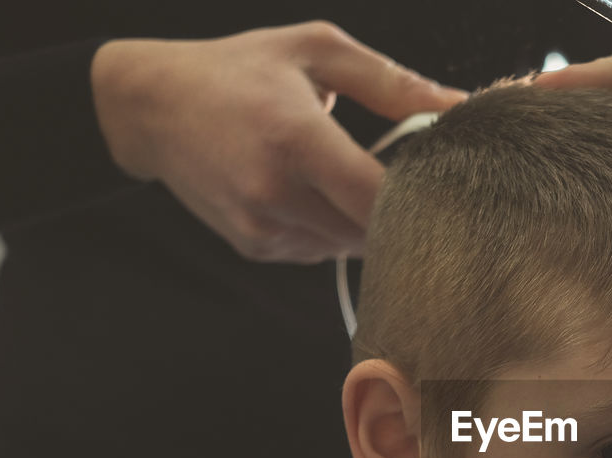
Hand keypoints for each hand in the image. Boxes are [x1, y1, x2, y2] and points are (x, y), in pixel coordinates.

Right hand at [91, 22, 465, 263]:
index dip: (422, 198)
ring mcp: (262, 225)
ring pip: (349, 247)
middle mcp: (276, 190)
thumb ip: (392, 84)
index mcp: (296, 136)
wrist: (150, 105)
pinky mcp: (254, 246)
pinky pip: (319, 252)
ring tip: (353, 179)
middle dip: (401, 213)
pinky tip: (316, 194)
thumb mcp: (316, 51)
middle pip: (372, 231)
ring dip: (365, 223)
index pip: (379, 195)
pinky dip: (331, 230)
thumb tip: (462, 107)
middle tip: (412, 182)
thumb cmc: (238, 70)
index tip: (446, 183)